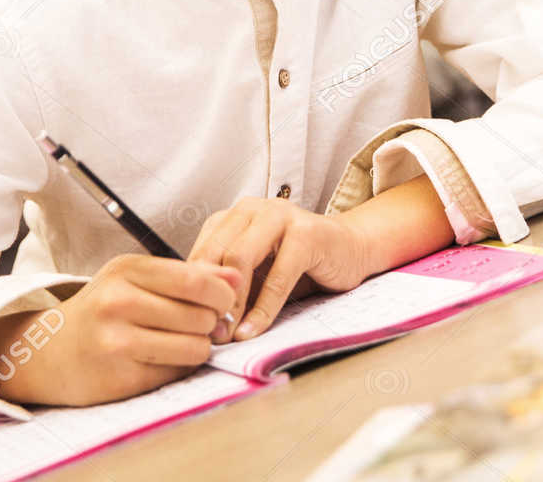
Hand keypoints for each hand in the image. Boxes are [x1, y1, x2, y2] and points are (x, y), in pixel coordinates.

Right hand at [0, 254, 240, 406]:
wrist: (51, 352)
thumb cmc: (104, 310)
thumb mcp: (138, 279)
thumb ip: (190, 276)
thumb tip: (238, 277)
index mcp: (126, 270)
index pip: (195, 280)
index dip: (222, 294)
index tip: (224, 301)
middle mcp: (118, 302)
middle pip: (200, 315)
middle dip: (214, 323)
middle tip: (207, 325)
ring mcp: (116, 341)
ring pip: (194, 346)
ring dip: (201, 347)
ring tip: (187, 341)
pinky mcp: (119, 376)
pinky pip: (176, 371)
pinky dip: (180, 366)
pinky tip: (164, 358)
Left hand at [189, 197, 373, 341]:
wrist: (352, 249)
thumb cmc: (300, 264)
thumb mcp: (257, 272)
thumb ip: (230, 286)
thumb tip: (198, 319)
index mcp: (235, 215)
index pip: (201, 251)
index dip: (193, 289)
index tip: (191, 323)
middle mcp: (254, 208)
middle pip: (216, 253)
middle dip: (209, 297)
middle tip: (208, 332)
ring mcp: (281, 216)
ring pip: (241, 259)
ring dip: (232, 303)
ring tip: (228, 334)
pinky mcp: (307, 233)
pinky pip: (278, 276)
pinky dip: (263, 308)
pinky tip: (253, 330)